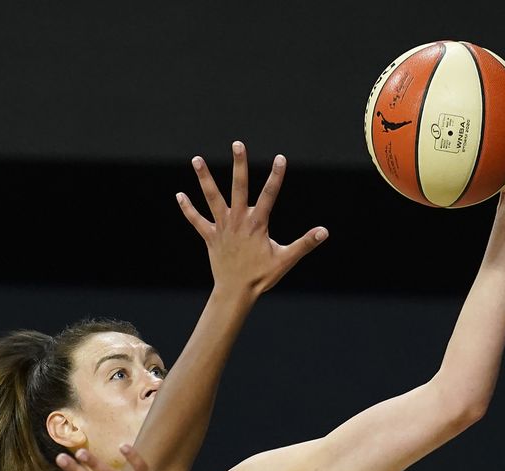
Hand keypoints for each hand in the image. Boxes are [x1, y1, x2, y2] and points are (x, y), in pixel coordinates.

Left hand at [177, 140, 327, 296]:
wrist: (235, 292)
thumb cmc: (262, 277)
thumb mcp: (286, 260)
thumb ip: (305, 244)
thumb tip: (324, 232)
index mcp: (257, 224)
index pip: (269, 195)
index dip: (276, 177)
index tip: (281, 159)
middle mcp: (238, 221)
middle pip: (238, 188)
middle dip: (239, 165)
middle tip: (237, 144)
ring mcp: (222, 228)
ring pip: (212, 198)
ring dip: (204, 179)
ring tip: (196, 159)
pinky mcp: (210, 237)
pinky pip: (196, 221)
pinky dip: (188, 209)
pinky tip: (179, 195)